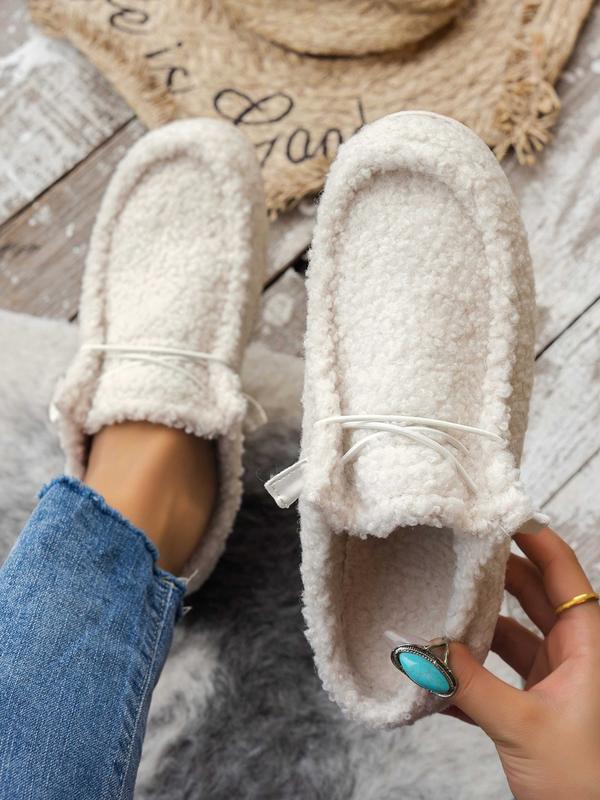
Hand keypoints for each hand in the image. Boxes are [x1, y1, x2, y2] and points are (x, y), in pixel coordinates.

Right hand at [445, 528, 599, 799]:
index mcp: (588, 646)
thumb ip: (470, 684)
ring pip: (511, 636)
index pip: (563, 574)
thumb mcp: (524, 728)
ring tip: (436, 609)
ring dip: (476, 627)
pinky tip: (436, 675)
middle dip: (493, 576)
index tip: (499, 515)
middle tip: (456, 554)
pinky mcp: (535, 709)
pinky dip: (469, 673)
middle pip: (532, 597)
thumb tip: (424, 650)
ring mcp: (554, 682)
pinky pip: (497, 677)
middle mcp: (573, 656)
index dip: (535, 539)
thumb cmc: (586, 785)